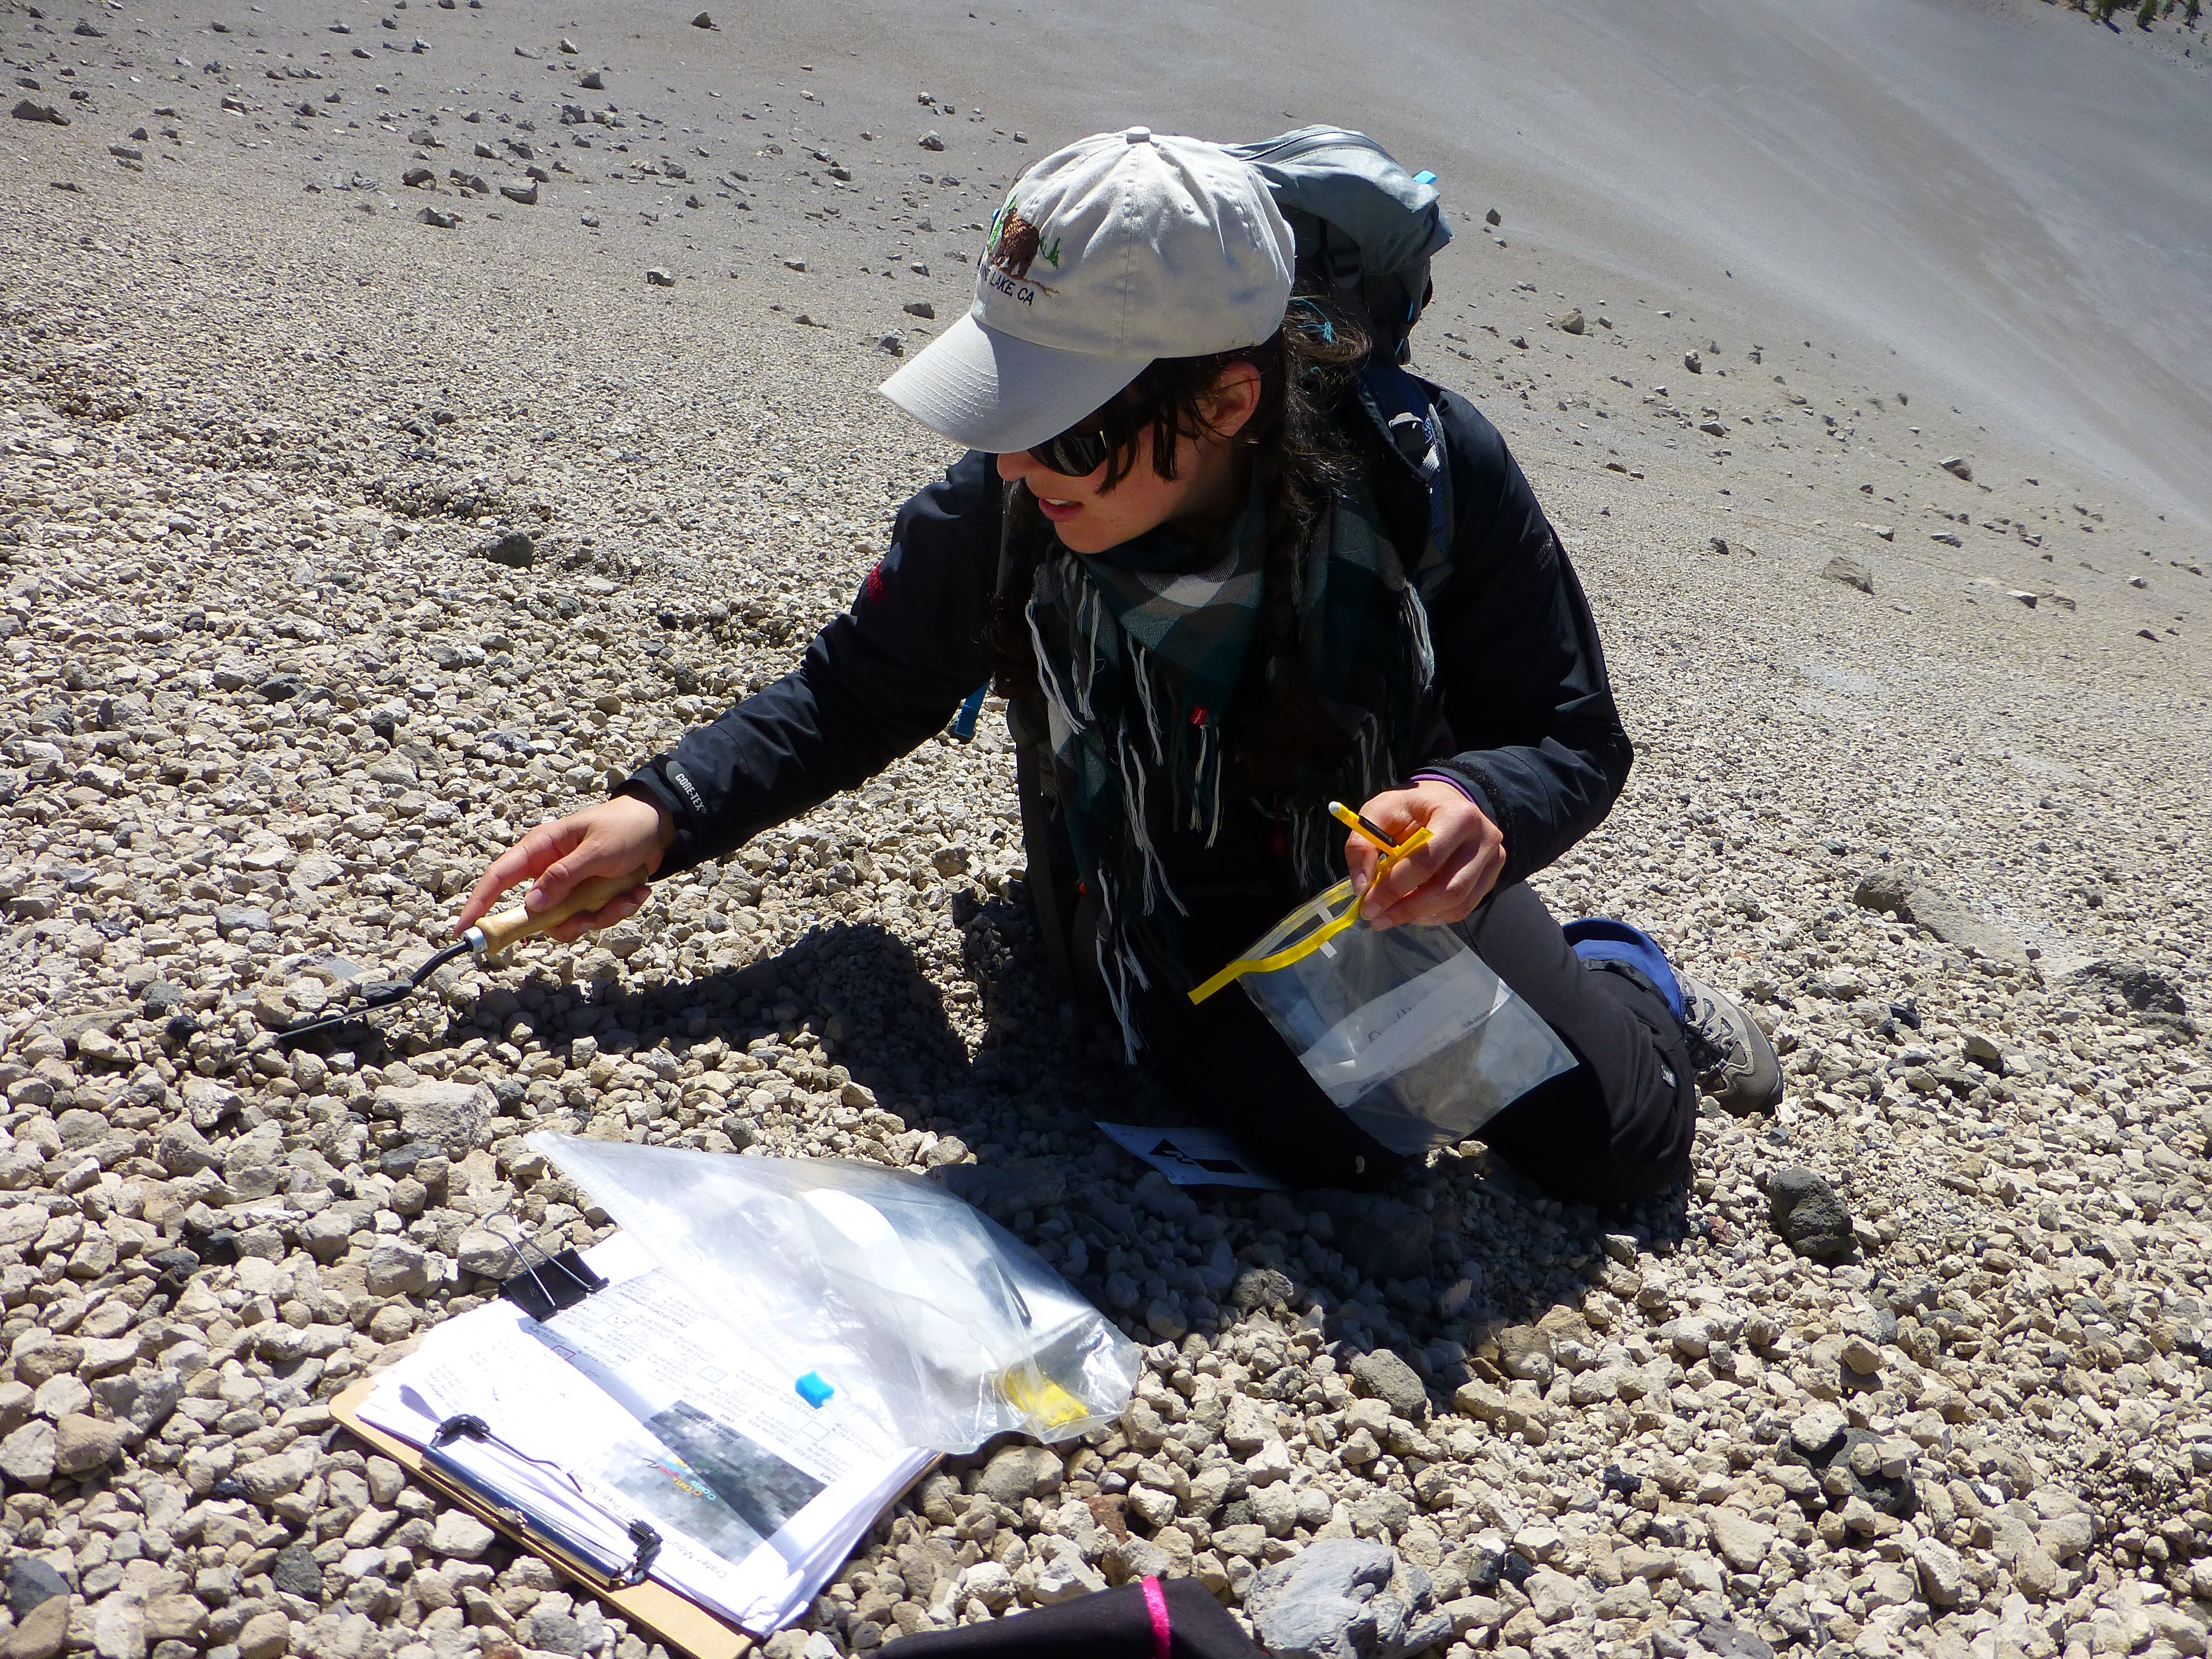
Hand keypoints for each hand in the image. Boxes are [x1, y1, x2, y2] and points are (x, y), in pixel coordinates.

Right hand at [454, 794, 674, 944]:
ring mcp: (569, 886)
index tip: (463, 929)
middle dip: (566, 920)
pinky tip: (636, 892)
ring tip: (628, 895)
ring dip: (600, 915)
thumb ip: (563, 877)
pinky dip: (617, 910)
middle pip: (536, 912)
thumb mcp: (596, 851)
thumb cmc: (625, 828)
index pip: (498, 877)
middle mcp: (549, 869)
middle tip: (592, 915)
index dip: (479, 903)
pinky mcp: (589, 897)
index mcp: (541, 848)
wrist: (660, 827)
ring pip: (567, 921)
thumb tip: (530, 905)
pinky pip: (593, 918)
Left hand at [1345, 780, 1505, 929]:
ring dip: (1420, 915)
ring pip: (1458, 904)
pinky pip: (1464, 907)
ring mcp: (1493, 859)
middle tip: (1377, 918)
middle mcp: (1484, 839)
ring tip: (1391, 914)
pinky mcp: (1492, 876)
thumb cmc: (1411, 808)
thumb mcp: (1379, 812)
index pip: (1426, 861)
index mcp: (1457, 815)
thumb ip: (1363, 843)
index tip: (1367, 906)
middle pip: (1448, 889)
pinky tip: (1413, 909)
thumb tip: (1362, 887)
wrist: (1445, 802)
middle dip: (1408, 908)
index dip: (1394, 887)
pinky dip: (1435, 915)